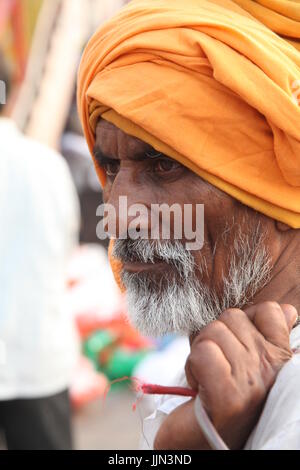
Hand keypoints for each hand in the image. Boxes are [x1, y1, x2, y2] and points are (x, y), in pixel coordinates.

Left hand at [154, 302, 297, 449]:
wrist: (201, 441)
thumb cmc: (221, 396)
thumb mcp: (247, 362)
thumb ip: (265, 333)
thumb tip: (285, 310)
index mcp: (279, 358)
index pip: (270, 311)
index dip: (244, 318)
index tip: (235, 343)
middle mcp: (271, 369)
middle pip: (232, 316)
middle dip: (213, 336)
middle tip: (215, 365)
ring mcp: (252, 383)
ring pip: (213, 332)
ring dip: (200, 352)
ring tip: (207, 377)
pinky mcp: (228, 397)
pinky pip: (203, 352)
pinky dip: (192, 366)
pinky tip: (199, 387)